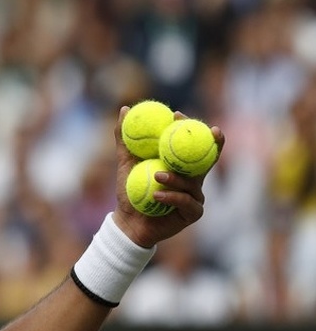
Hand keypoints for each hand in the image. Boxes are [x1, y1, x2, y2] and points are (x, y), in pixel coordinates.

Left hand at [111, 106, 224, 248]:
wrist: (127, 221)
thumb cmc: (130, 191)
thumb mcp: (126, 162)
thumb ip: (126, 139)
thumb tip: (125, 109)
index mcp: (181, 165)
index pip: (192, 143)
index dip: (191, 127)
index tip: (177, 114)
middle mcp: (193, 179)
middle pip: (206, 159)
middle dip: (205, 144)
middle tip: (189, 134)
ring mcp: (195, 196)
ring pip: (192, 182)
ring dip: (175, 178)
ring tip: (157, 175)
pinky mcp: (192, 213)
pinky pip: (186, 202)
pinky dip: (171, 196)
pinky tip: (157, 194)